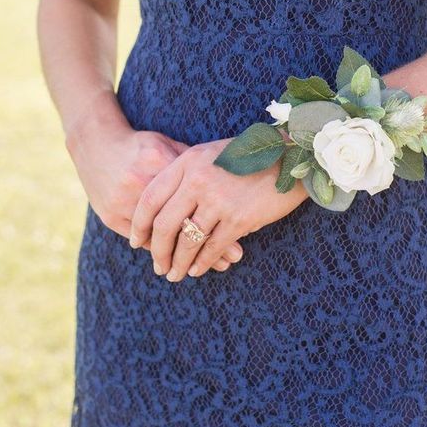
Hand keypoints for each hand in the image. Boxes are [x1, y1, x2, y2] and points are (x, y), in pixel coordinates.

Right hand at [65, 94, 244, 270]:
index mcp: (159, 160)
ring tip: (210, 267)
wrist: (96, 144)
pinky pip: (141, 240)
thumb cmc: (141, 145)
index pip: (194, 194)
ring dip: (185, 255)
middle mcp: (140, 181)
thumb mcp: (168, 146)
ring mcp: (122, 200)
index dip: (217, 217)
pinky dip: (162, 251)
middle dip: (207, 244)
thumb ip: (192, 164)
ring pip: (160, 236)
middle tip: (232, 259)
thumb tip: (226, 181)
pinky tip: (180, 260)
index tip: (241, 233)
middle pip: (179, 219)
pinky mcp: (109, 214)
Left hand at [129, 137, 309, 281]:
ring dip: (177, 262)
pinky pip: (211, 248)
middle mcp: (198, 180)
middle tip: (157, 265)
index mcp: (188, 162)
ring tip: (173, 273)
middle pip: (164, 224)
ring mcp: (218, 200)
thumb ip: (188, 173)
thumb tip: (167, 205)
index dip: (139, 224)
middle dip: (156, 250)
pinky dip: (202, 263)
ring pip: (187, 241)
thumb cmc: (250, 155)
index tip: (136, 240)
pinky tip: (197, 270)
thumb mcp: (212, 153)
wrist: (290, 156)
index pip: (151, 198)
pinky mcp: (238, 218)